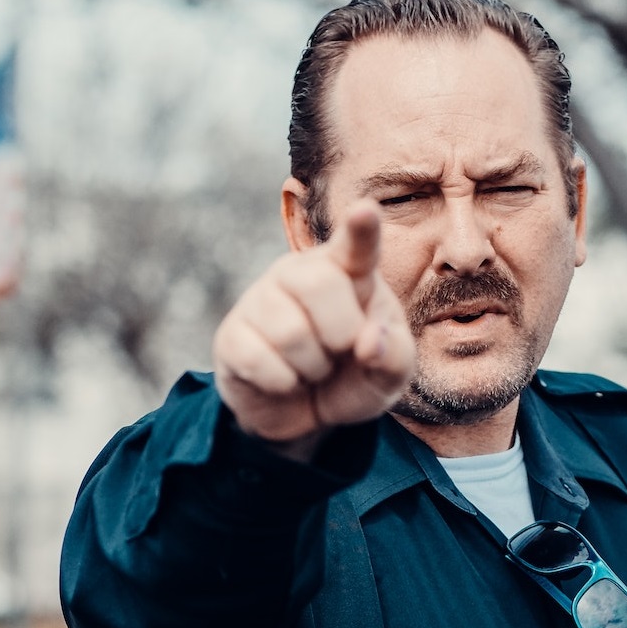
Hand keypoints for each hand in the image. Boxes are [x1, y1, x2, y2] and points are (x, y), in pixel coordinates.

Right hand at [212, 200, 415, 459]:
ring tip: (312, 368)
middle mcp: (300, 273)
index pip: (356, 244)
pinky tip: (284, 380)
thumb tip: (370, 343)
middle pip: (320, 284)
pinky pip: (259, 360)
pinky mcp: (231, 335)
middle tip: (340, 351)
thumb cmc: (353, 377)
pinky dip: (283, 384)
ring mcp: (260, 300)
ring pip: (290, 331)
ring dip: (313, 368)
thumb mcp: (389, 373)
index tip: (365, 210)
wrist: (307, 416)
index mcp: (349, 271)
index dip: (360, 228)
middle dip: (341, 334)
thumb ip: (394, 356)